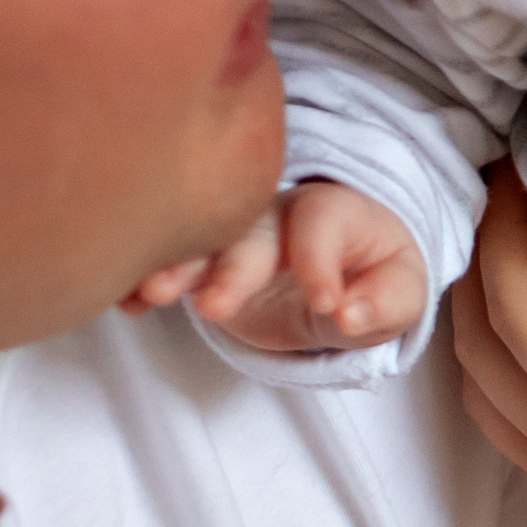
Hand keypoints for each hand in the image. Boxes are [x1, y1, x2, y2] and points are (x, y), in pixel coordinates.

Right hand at [127, 181, 426, 349]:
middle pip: (249, 231)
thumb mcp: (401, 292)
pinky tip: (125, 302)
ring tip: (151, 294)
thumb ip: (384, 304)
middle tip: (214, 308)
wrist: (345, 274)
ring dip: (173, 265)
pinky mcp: (203, 261)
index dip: (321, 263)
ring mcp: (231, 234)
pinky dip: (144, 279)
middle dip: (230, 267)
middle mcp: (273, 212)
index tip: (325, 305)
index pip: (320, 225)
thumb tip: (349, 315)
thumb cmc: (375, 277)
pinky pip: (169, 259)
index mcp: (330, 211)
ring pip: (198, 238)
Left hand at [452, 164, 526, 526]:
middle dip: (478, 268)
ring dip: (480, 323)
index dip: (505, 231)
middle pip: (479, 351)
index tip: (519, 169)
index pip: (518, 308)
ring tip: (514, 260)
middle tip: (507, 199)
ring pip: (482, 397)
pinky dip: (499, 372)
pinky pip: (511, 431)